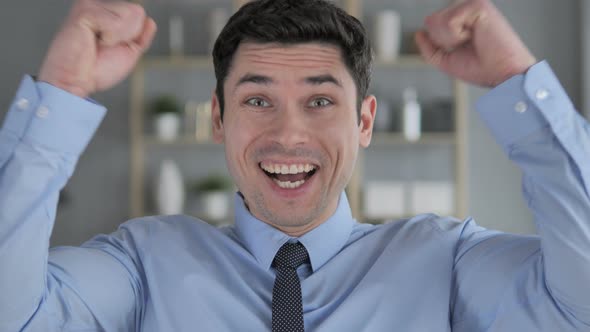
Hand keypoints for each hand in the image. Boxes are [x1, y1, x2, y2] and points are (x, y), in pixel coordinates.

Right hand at [38, 0, 156, 97]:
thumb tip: (150, 21)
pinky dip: (111, 38)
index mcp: (106, 13)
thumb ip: (139, 37)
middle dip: (128, 36)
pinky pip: (117, 22)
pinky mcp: (85, 11)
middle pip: (137, 12)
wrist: (75, 83)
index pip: (138, 14)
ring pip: (131, 15)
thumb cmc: (95, 71)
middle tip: (104, 47)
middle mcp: (97, 5)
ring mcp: (90, 6)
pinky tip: (93, 42)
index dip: (134, 36)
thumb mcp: (127, 53)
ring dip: (119, 38)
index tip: (110, 48)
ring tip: (98, 44)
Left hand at [415, 0, 536, 86]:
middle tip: (468, 46)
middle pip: (431, 21)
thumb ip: (430, 47)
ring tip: (472, 41)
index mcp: (462, 18)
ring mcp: (473, 4)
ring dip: (451, 39)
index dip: (440, 42)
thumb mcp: (447, 60)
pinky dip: (457, 36)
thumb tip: (419, 33)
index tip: (463, 48)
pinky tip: (475, 37)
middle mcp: (467, 8)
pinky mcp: (478, 5)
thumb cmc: (482, 68)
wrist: (502, 74)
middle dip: (443, 41)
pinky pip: (448, 22)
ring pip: (437, 20)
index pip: (432, 23)